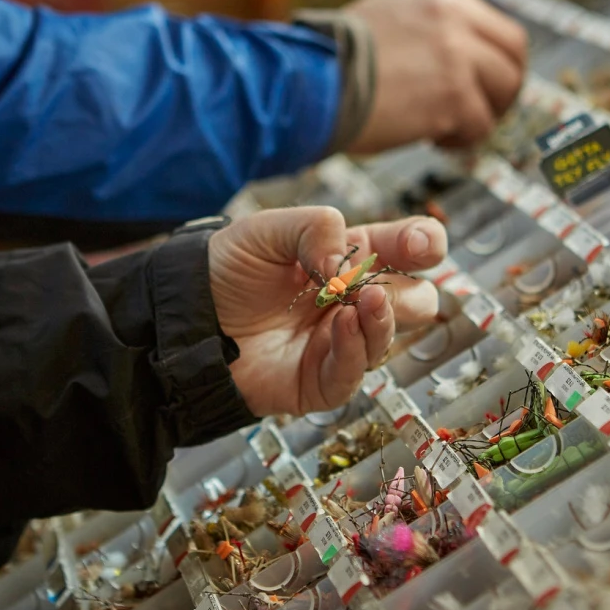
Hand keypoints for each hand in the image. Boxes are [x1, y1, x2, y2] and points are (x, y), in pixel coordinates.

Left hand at [208, 207, 446, 415]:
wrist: (185, 319)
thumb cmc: (224, 273)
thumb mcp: (265, 230)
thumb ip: (314, 228)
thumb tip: (345, 264)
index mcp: (349, 259)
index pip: (407, 250)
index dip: (424, 245)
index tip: (423, 246)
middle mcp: (352, 302)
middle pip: (416, 299)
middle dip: (410, 290)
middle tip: (377, 281)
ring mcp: (340, 343)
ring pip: (390, 336)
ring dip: (384, 317)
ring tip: (362, 299)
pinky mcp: (321, 381)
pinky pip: (354, 372)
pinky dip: (354, 348)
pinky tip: (341, 326)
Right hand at [345, 0, 527, 152]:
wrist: (307, 86)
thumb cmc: (331, 65)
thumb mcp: (385, 21)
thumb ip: (427, 30)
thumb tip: (462, 64)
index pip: (493, 25)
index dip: (491, 61)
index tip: (476, 85)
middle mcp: (450, 14)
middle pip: (513, 53)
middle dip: (503, 88)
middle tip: (481, 111)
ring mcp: (455, 53)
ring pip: (505, 88)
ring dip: (482, 114)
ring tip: (448, 128)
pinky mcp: (453, 94)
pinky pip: (480, 124)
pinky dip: (461, 139)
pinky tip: (432, 138)